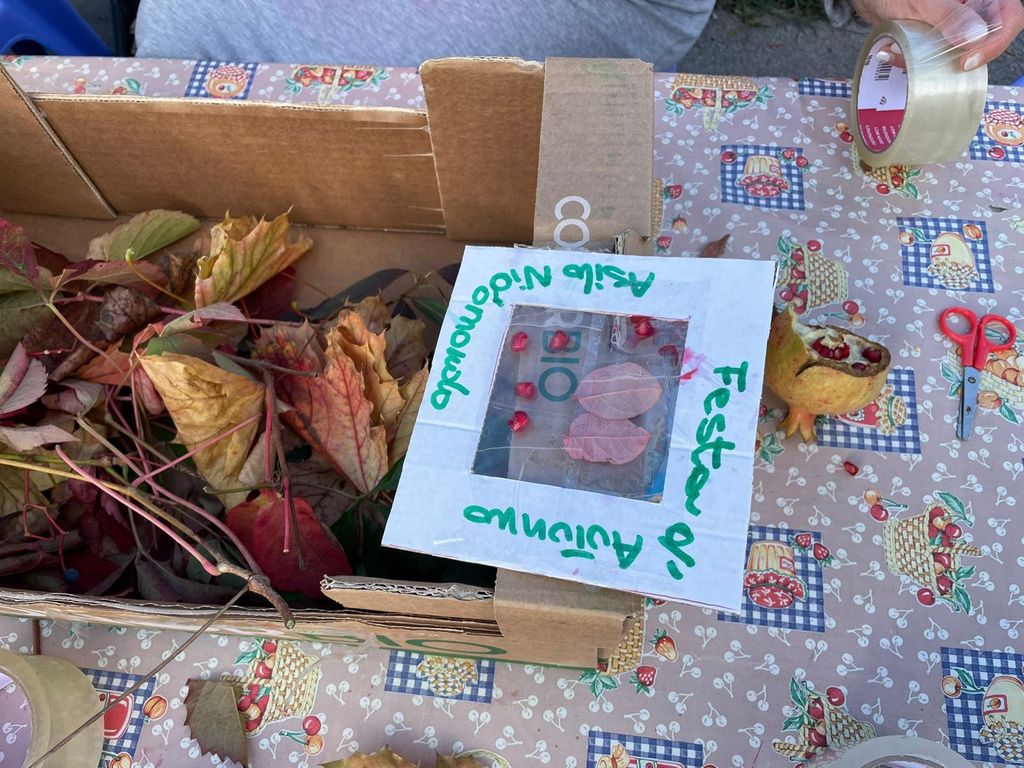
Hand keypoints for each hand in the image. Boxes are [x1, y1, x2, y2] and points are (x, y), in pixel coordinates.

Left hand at [853, 0, 1023, 69]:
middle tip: (930, 63)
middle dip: (956, 57)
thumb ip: (949, 15)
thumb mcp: (922, 1)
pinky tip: (891, 51)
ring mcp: (957, 28)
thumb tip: (975, 37)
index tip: (967, 60)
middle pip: (988, 41)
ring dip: (928, 62)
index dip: (996, 42)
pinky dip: (911, 61)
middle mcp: (974, 11)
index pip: (1010, 17)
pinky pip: (933, 60)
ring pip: (957, 55)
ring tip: (897, 51)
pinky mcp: (937, 42)